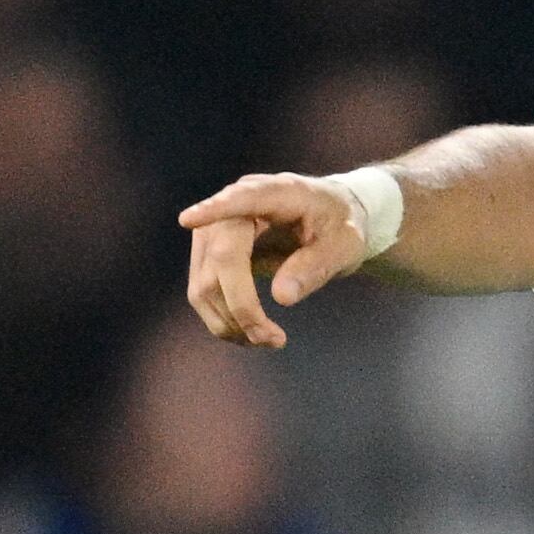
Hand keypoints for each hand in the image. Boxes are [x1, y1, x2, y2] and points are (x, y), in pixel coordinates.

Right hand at [178, 172, 374, 347]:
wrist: (331, 220)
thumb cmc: (340, 227)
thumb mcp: (345, 246)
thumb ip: (316, 266)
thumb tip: (281, 297)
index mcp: (277, 192)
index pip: (241, 199)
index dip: (213, 210)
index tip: (188, 219)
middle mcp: (237, 204)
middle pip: (221, 257)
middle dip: (241, 306)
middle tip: (275, 341)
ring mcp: (218, 228)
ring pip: (204, 282)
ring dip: (229, 321)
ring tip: (268, 340)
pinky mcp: (210, 252)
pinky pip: (204, 291)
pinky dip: (224, 318)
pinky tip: (251, 333)